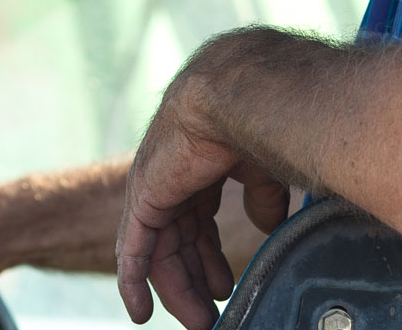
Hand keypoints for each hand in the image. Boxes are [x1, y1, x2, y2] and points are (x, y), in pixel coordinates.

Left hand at [116, 79, 288, 329]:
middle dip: (197, 279)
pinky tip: (140, 312)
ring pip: (161, 252)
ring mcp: (156, 188)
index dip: (212, 256)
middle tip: (211, 314)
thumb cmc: (256, 117)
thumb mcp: (262, 166)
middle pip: (182, 240)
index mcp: (203, 163)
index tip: (227, 286)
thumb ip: (262, 196)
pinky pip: (133, 250)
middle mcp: (175, 177)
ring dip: (176, 289)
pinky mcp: (143, 199)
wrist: (233, 94)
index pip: (201, 221)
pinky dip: (133, 282)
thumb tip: (269, 224)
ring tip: (197, 321)